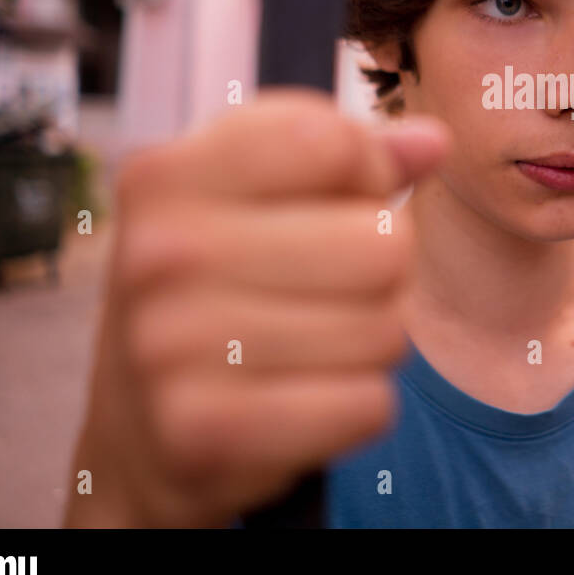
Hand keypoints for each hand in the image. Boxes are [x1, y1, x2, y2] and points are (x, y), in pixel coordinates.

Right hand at [63, 88, 448, 526]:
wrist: (139, 429)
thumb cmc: (217, 287)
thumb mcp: (256, 199)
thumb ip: (351, 159)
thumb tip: (434, 141)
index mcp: (166, 174)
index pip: (336, 142)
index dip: (366, 175)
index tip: (330, 205)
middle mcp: (159, 253)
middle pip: (384, 244)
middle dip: (382, 272)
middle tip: (328, 292)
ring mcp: (171, 347)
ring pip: (385, 330)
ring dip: (371, 342)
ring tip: (313, 346)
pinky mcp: (206, 433)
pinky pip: (368, 405)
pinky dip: (359, 406)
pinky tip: (307, 399)